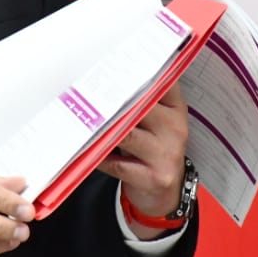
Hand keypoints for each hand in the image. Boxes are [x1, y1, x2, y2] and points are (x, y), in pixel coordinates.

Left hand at [96, 83, 189, 238]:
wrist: (166, 191)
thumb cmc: (153, 147)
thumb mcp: (156, 120)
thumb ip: (140, 100)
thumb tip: (106, 75)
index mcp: (175, 107)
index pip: (159, 80)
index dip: (133, 72)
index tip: (109, 65)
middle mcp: (174, 127)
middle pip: (139, 106)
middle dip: (110, 101)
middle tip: (84, 92)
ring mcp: (166, 153)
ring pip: (126, 134)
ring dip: (101, 129)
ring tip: (82, 120)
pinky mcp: (154, 177)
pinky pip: (117, 164)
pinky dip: (99, 157)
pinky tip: (86, 150)